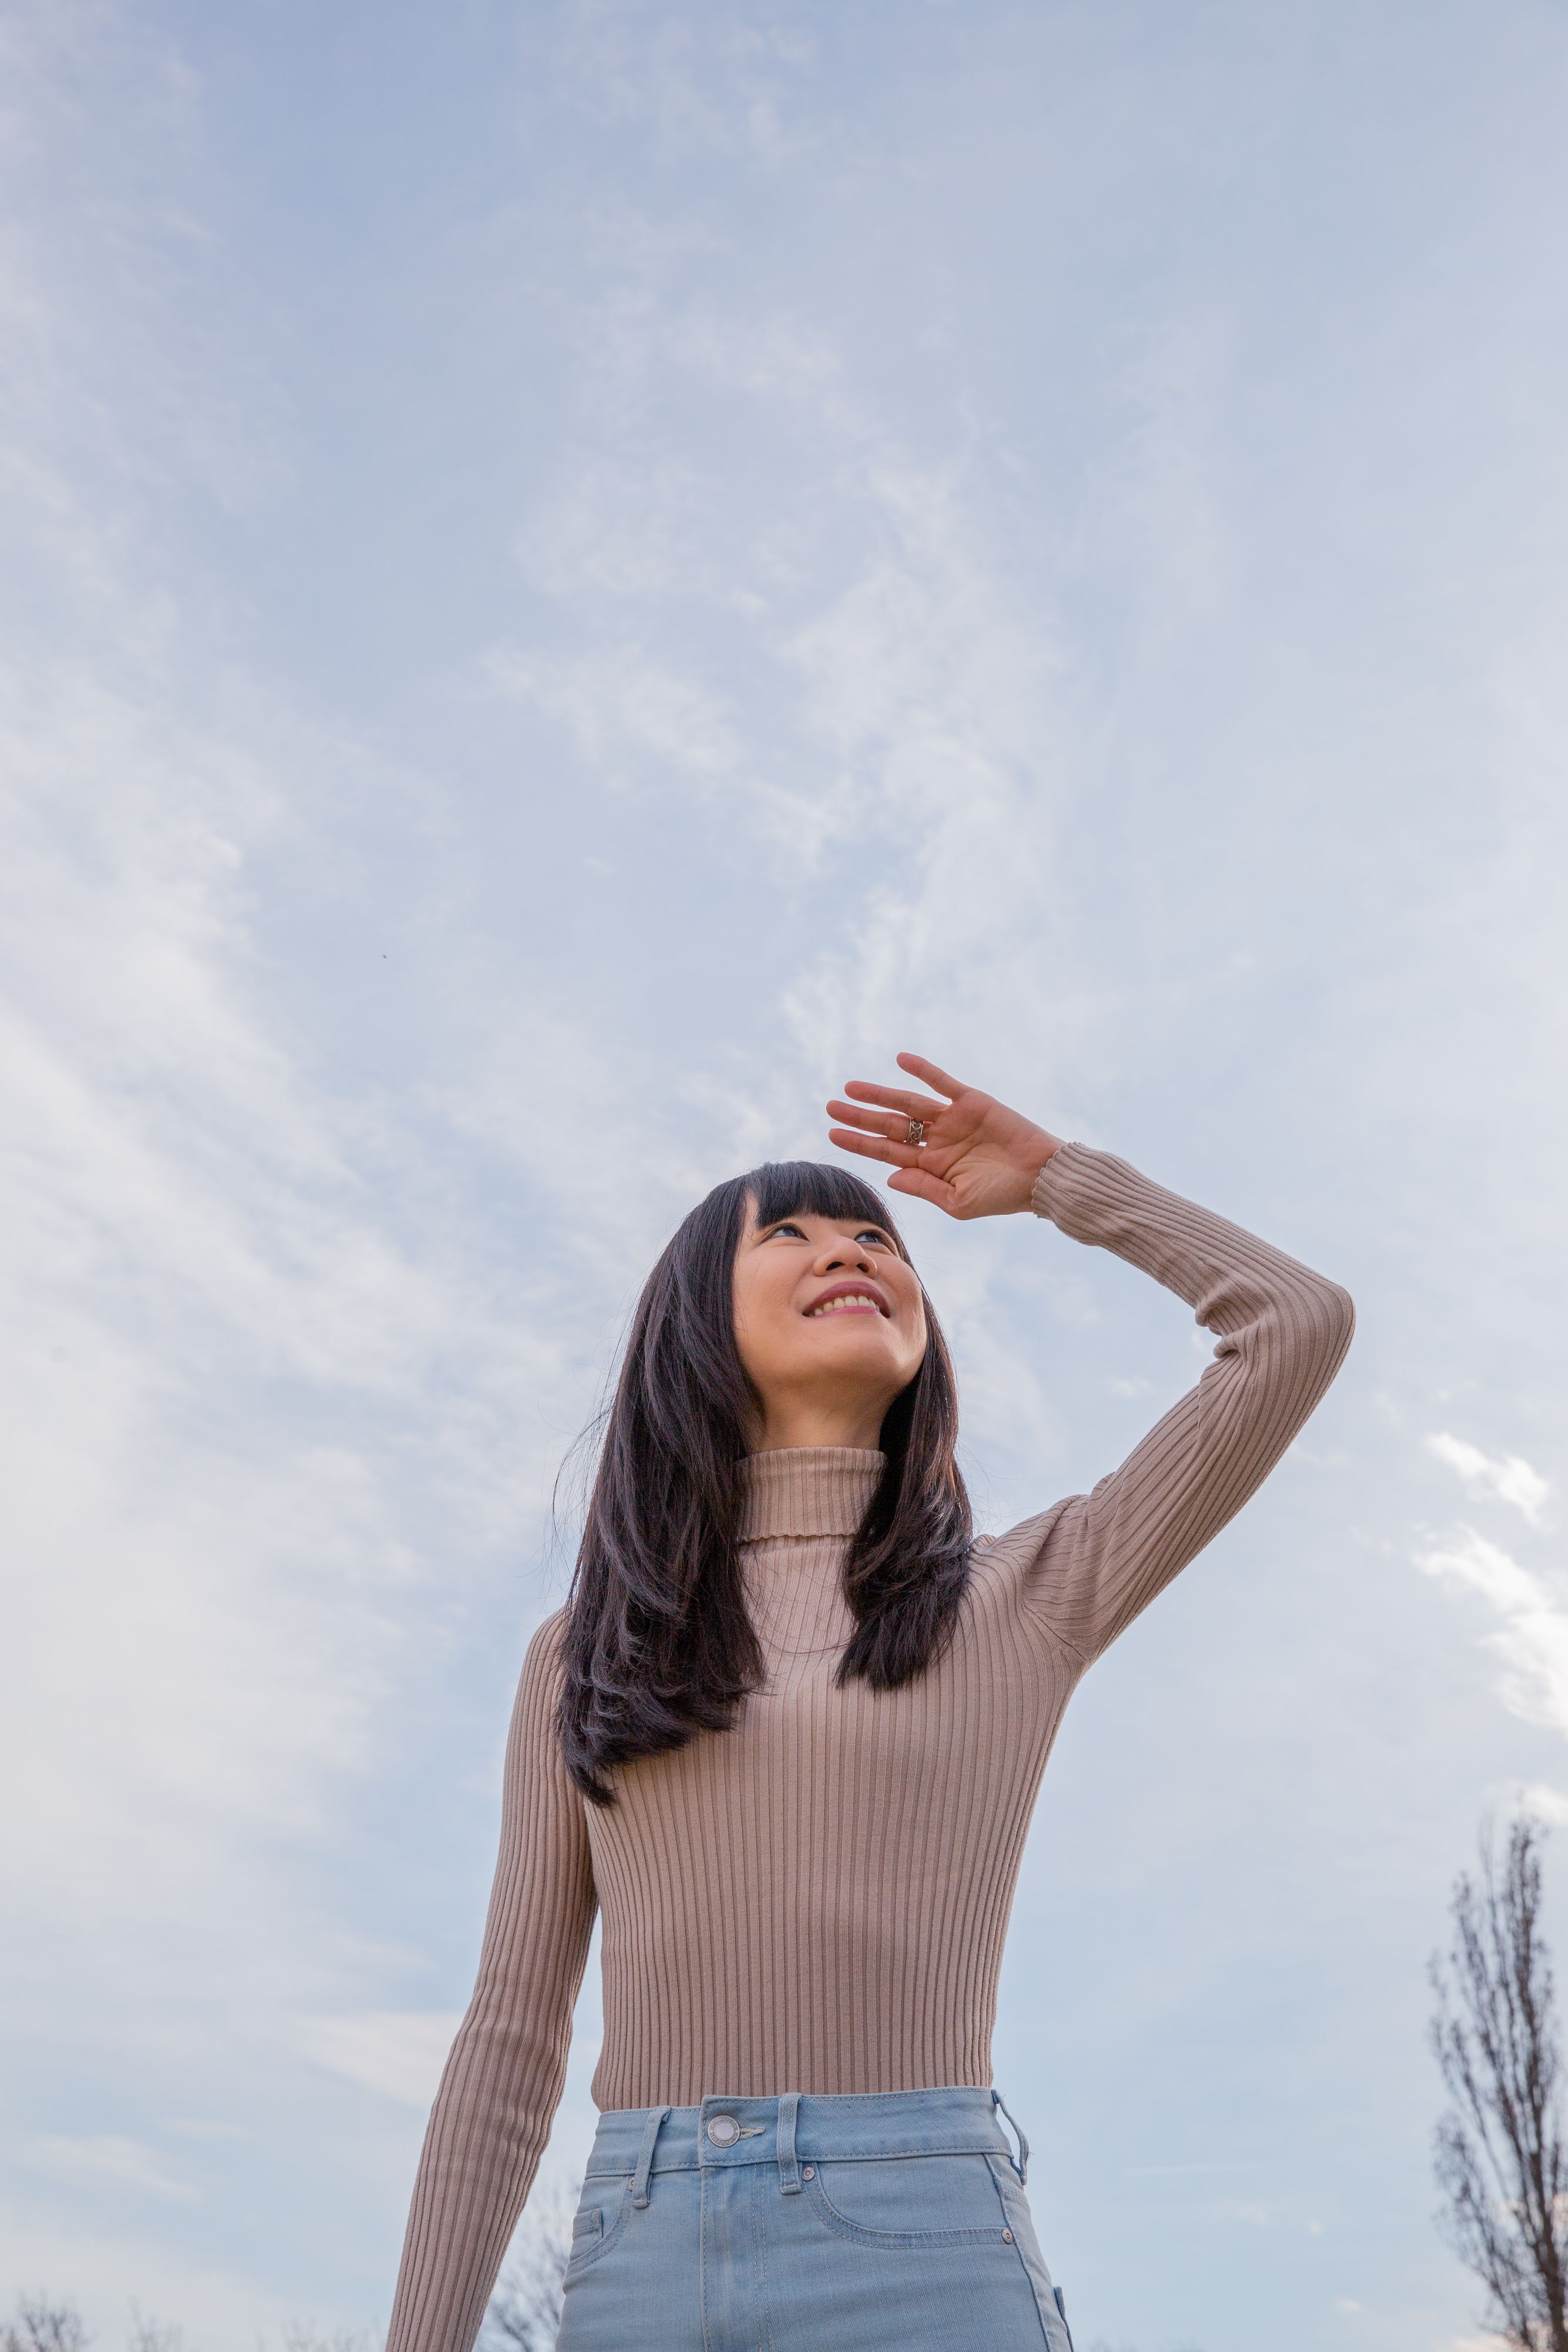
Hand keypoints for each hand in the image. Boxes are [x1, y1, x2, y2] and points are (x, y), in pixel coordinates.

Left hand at [826, 1053, 1063, 1220]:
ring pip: (908, 1103)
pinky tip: (900, 1060)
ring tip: (851, 1088)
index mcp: (931, 1165)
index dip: (859, 1142)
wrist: (1041, 1177)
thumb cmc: (1003, 1196)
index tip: (832, 1134)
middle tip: (830, 1107)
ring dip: (880, 1094)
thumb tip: (890, 1175)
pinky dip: (922, 1070)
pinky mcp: (971, 1102)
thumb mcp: (959, 1202)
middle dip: (860, 1117)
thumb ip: (924, 1186)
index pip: (887, 1151)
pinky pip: (941, 1082)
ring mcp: (952, 1119)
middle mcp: (937, 1140)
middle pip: (890, 1125)